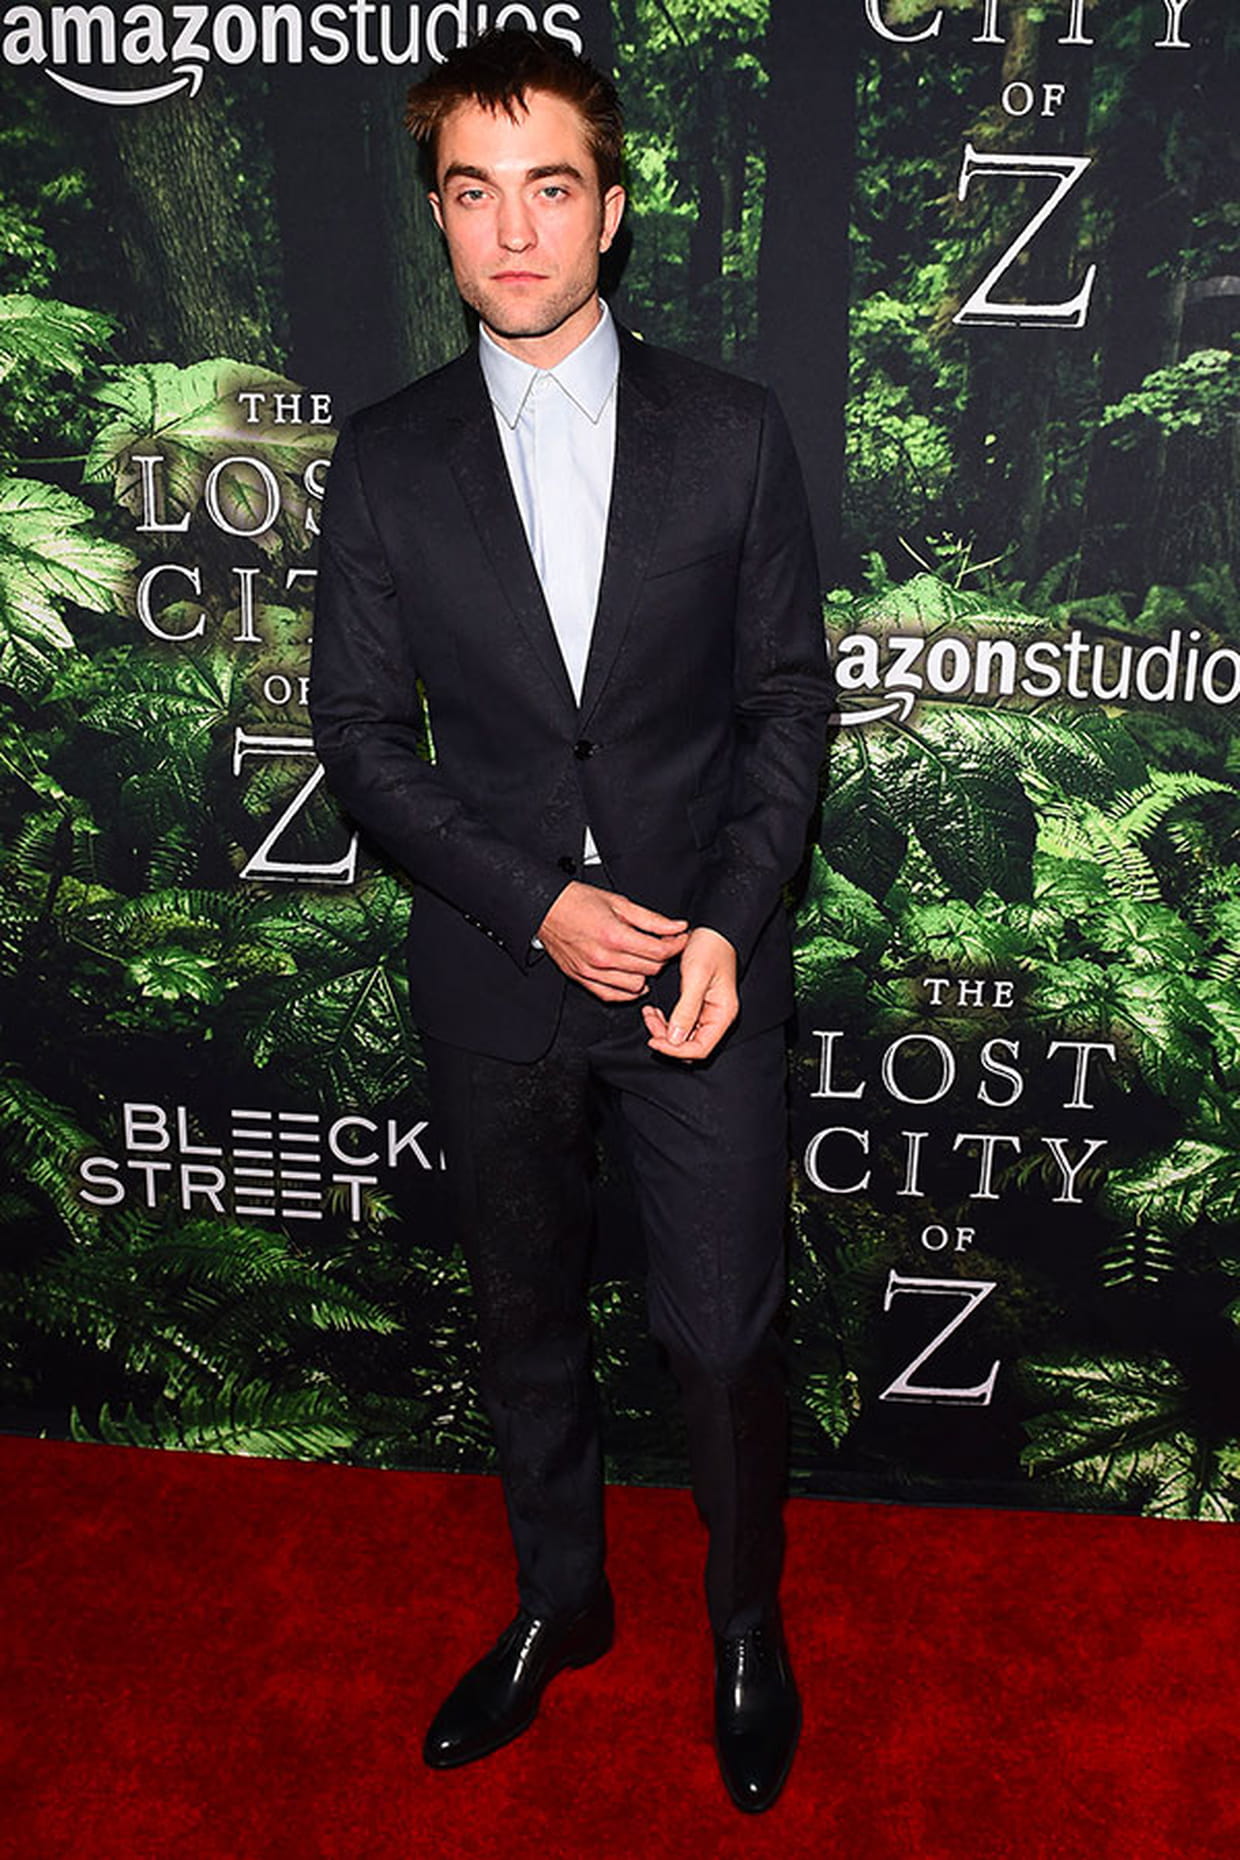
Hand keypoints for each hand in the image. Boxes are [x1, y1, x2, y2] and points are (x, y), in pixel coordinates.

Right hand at [538, 882, 688, 1002]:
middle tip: (663, 945)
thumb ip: (652, 919)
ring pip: (636, 986)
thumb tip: (677, 927)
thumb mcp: (619, 902)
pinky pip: (613, 995)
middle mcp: (604, 958)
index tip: (680, 939)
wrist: (546, 908)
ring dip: (645, 974)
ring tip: (643, 958)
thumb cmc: (578, 902)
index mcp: (615, 936)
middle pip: (651, 969)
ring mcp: (593, 972)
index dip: (676, 945)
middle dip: (663, 957)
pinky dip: (627, 990)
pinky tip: (631, 977)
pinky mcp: (583, 980)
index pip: (659, 951)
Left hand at [642, 926, 738, 1060]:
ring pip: (681, 1037)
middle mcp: (715, 1018)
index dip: (676, 1050)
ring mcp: (705, 1013)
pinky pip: (678, 1024)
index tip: (655, 1040)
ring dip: (662, 1030)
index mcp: (722, 1014)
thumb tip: (676, 1039)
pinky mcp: (694, 1007)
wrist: (711, 930)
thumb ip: (686, 1009)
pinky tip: (653, 1011)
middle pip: (689, 1046)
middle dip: (667, 1039)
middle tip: (650, 1020)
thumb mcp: (696, 976)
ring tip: (649, 1013)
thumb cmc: (710, 947)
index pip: (700, 1049)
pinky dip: (663, 1022)